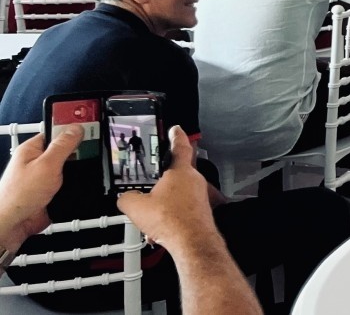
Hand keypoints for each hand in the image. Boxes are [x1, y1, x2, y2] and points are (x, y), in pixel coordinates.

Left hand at [0, 125, 82, 245]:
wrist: (13, 225)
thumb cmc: (18, 196)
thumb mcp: (46, 165)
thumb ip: (63, 146)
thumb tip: (76, 128)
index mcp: (33, 149)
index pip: (56, 131)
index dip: (73, 126)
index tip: (91, 123)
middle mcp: (38, 162)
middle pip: (65, 148)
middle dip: (80, 149)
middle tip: (95, 148)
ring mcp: (45, 177)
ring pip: (70, 167)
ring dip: (79, 168)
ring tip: (91, 165)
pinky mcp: (51, 191)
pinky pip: (70, 182)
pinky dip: (77, 183)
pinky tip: (83, 183)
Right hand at [117, 127, 217, 250]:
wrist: (191, 242)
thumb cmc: (172, 221)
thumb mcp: (136, 206)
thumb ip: (127, 197)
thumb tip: (125, 198)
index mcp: (181, 171)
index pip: (180, 146)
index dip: (176, 136)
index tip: (175, 130)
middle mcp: (194, 181)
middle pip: (177, 173)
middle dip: (162, 181)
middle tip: (151, 185)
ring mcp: (200, 196)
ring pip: (179, 194)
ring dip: (165, 203)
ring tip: (152, 216)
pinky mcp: (201, 211)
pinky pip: (182, 209)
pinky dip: (170, 216)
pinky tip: (160, 229)